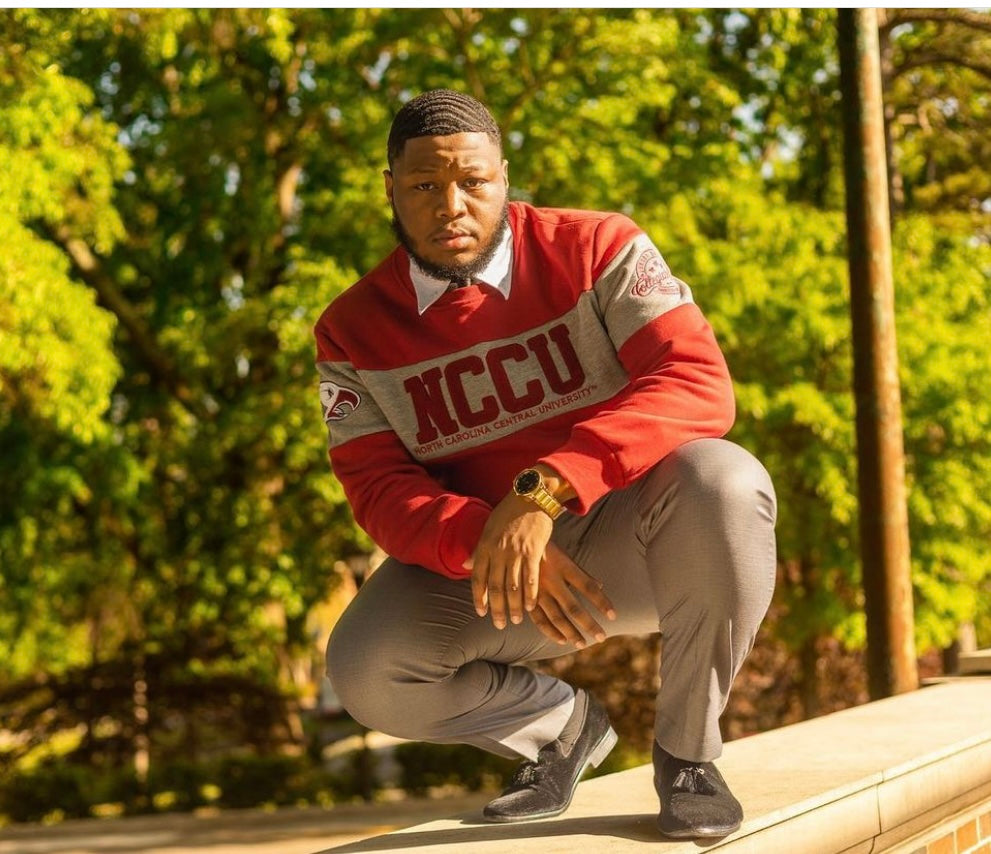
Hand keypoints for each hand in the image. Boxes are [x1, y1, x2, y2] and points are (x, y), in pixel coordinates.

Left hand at [466, 492, 551, 628]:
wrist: (530, 496)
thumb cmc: (508, 513)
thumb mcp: (488, 529)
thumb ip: (478, 550)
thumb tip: (466, 566)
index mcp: (485, 546)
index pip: (478, 579)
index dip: (478, 598)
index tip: (481, 613)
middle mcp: (498, 551)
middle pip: (494, 588)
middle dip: (496, 609)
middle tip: (500, 624)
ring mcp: (516, 552)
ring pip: (512, 587)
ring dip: (514, 607)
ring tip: (516, 620)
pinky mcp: (533, 552)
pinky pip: (530, 579)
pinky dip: (530, 595)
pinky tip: (531, 607)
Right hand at [528, 543, 616, 648]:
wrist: (512, 544)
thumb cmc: (544, 548)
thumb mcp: (563, 555)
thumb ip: (581, 572)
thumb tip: (600, 585)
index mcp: (564, 566)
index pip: (588, 587)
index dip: (601, 602)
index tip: (613, 615)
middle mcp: (551, 581)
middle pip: (573, 607)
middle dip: (588, 624)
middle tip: (601, 637)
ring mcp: (537, 591)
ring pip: (556, 617)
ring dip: (571, 633)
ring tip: (583, 644)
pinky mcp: (525, 599)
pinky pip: (539, 619)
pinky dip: (550, 632)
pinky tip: (562, 640)